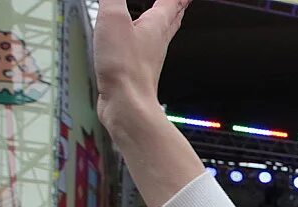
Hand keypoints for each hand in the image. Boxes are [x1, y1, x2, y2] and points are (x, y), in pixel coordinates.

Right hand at [94, 0, 190, 127]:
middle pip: (172, 20)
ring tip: (166, 18)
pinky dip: (147, 40)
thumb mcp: (113, 18)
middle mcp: (157, 42)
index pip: (172, 3)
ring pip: (161, 35)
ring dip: (165, 23)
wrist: (127, 104)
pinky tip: (139, 44)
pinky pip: (146, 49)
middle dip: (178, 7)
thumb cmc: (125, 67)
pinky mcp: (138, 71)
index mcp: (156, 26)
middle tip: (184, 2)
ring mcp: (149, 58)